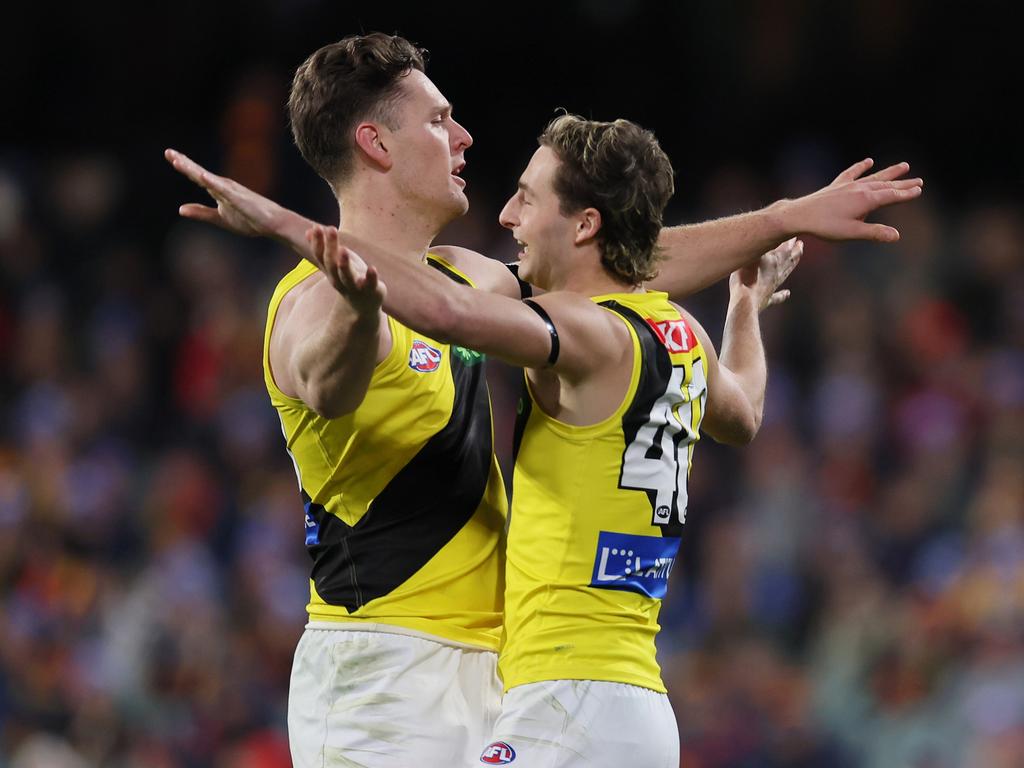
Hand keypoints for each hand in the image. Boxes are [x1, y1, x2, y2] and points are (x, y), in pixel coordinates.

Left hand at [165, 148, 318, 255]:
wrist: (273, 224)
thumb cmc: (249, 220)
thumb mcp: (219, 218)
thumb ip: (200, 213)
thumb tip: (180, 209)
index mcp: (218, 190)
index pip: (197, 176)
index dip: (183, 166)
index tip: (170, 155)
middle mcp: (223, 186)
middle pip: (199, 173)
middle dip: (184, 163)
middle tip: (168, 152)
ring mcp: (231, 191)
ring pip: (208, 178)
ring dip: (193, 169)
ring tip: (178, 161)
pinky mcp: (239, 198)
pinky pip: (223, 189)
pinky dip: (212, 182)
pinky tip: (202, 176)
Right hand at [308, 225, 385, 315]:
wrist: (363, 306)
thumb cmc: (349, 279)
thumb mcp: (335, 263)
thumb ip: (323, 248)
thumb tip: (307, 231)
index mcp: (330, 271)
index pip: (320, 256)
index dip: (317, 242)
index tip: (316, 227)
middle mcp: (339, 279)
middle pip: (332, 263)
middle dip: (330, 246)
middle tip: (331, 229)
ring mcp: (355, 286)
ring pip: (346, 276)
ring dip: (344, 263)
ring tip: (343, 249)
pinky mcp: (370, 290)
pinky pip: (369, 284)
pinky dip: (370, 277)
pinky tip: (372, 268)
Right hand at [730, 237, 801, 310]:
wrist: (745, 301)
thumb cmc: (746, 276)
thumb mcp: (751, 254)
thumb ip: (758, 244)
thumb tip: (763, 229)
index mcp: (774, 261)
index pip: (784, 248)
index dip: (789, 241)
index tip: (795, 234)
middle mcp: (776, 273)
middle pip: (788, 259)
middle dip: (794, 250)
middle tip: (800, 243)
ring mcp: (773, 287)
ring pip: (785, 274)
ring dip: (792, 265)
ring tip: (797, 257)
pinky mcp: (767, 299)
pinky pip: (777, 297)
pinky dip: (783, 295)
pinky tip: (788, 293)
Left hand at [779, 158, 922, 242]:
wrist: (800, 215)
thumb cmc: (825, 226)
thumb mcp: (852, 233)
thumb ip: (875, 233)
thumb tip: (897, 236)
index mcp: (866, 200)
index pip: (892, 195)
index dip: (906, 194)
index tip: (919, 190)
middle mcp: (860, 189)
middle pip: (886, 184)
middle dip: (903, 183)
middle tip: (919, 180)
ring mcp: (848, 185)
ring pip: (874, 177)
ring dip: (889, 172)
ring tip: (904, 166)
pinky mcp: (837, 185)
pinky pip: (852, 173)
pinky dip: (861, 167)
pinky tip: (868, 161)